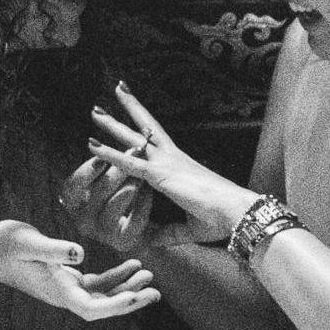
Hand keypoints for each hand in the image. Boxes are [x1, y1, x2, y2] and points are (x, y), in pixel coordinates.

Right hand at [0, 220, 160, 320]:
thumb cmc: (6, 245)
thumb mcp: (29, 242)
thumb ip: (54, 249)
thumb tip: (80, 253)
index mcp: (57, 290)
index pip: (91, 308)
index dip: (115, 306)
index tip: (135, 296)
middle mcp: (64, 295)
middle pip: (103, 308)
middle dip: (130, 301)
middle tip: (154, 292)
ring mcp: (65, 289)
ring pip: (103, 296)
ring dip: (126, 288)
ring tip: (149, 277)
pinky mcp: (66, 279)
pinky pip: (96, 284)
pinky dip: (114, 277)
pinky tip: (131, 265)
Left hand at [84, 81, 257, 244]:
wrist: (236, 214)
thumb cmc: (221, 218)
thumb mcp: (189, 227)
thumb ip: (168, 232)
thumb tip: (152, 240)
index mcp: (180, 166)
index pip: (159, 140)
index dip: (146, 126)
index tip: (136, 111)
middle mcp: (173, 158)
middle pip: (146, 127)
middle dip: (130, 109)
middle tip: (116, 90)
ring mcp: (166, 163)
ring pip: (134, 138)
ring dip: (113, 125)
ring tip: (94, 110)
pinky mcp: (161, 175)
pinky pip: (129, 163)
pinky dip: (110, 154)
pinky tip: (92, 145)